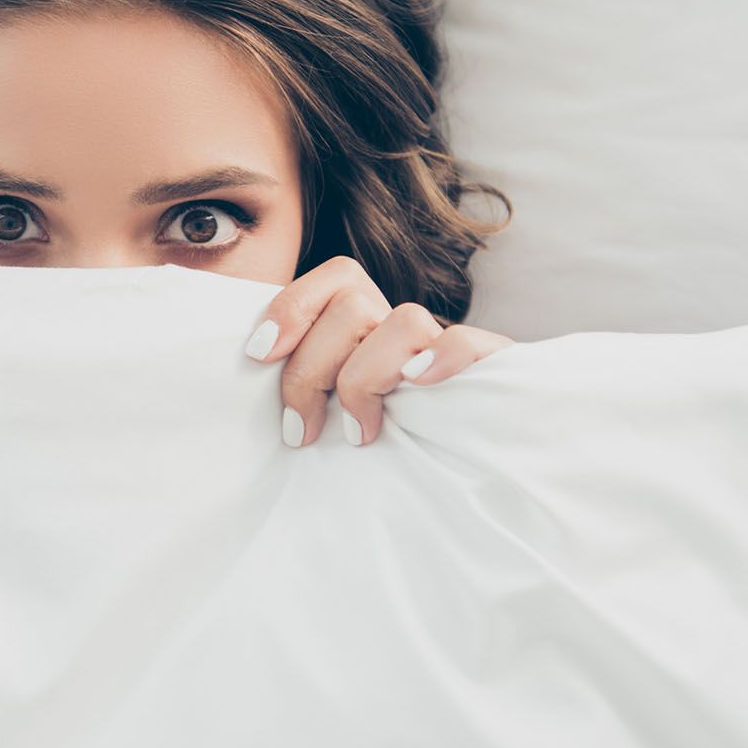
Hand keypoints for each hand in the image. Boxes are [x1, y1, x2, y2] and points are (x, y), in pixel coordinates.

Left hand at [240, 255, 513, 446]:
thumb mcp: (336, 414)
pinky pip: (467, 342)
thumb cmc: (389, 447)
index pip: (336, 277)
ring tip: (357, 433)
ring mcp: (451, 348)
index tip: (258, 355)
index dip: (291, 307)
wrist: (482, 471)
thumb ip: (307, 386)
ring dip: (366, 377)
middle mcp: (408, 330)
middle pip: (352, 307)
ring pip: (405, 319)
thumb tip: (253, 371)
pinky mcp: (494, 369)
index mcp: (373, 327)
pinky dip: (441, 356)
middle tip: (301, 431)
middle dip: (312, 370)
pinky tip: (417, 384)